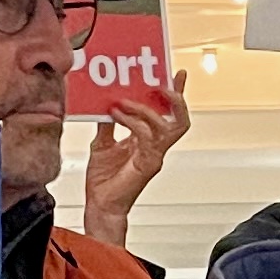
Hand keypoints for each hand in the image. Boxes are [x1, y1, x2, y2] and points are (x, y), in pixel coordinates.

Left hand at [80, 73, 191, 247]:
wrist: (100, 203)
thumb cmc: (103, 180)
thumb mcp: (102, 143)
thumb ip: (107, 124)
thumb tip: (104, 102)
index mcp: (148, 140)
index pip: (168, 114)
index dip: (177, 94)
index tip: (179, 75)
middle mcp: (156, 146)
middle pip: (180, 119)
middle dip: (174, 99)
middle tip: (161, 84)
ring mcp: (155, 155)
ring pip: (167, 126)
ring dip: (146, 109)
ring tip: (126, 100)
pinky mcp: (148, 164)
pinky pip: (148, 137)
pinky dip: (134, 122)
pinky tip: (118, 115)